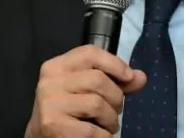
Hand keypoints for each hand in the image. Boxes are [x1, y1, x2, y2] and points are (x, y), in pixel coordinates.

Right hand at [24, 44, 146, 137]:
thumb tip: (140, 77)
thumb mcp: (87, 90)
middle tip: (115, 110)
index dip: (115, 63)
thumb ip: (114, 81)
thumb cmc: (69, 110)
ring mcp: (50, 103)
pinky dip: (104, 136)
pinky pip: (92, 130)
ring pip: (97, 104)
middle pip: (98, 80)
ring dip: (111, 119)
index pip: (90, 53)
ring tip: (108, 125)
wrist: (42, 137)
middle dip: (116, 97)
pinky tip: (100, 135)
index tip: (129, 77)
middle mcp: (50, 81)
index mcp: (57, 66)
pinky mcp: (53, 125)